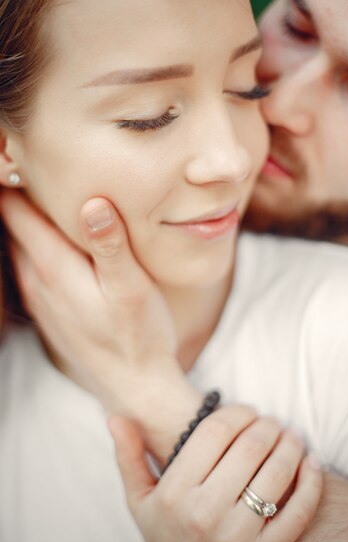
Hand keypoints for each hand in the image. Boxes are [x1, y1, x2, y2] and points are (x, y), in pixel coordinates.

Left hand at [1, 189, 201, 461]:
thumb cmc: (139, 336)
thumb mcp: (132, 290)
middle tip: (32, 166)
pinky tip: (54, 245)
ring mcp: (40, 300)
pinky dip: (35, 248)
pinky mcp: (50, 313)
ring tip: (41, 196)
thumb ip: (111, 245)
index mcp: (56, 268)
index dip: (13, 182)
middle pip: (16, 228)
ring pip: (22, 249)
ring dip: (26, 223)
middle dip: (19, 196)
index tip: (17, 152)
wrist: (134, 389)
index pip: (18, 213)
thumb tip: (92, 203)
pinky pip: (31, 270)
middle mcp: (38, 281)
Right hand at [108, 406, 322, 541]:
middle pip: (250, 447)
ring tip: (291, 436)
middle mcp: (205, 513)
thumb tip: (115, 417)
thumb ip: (128, 457)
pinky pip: (298, 512)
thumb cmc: (161, 537)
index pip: (216, 431)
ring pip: (277, 473)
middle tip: (272, 421)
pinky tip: (312, 462)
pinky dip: (311, 482)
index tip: (247, 410)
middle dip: (267, 425)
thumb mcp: (138, 500)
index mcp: (174, 493)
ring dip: (291, 445)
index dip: (238, 412)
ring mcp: (237, 537)